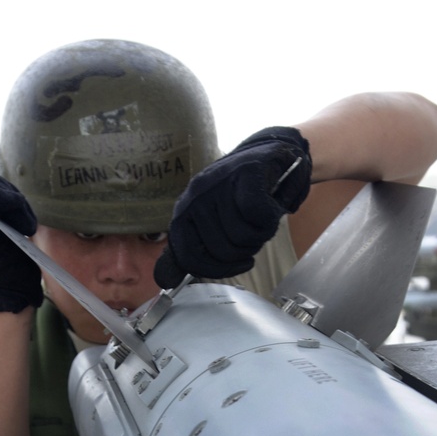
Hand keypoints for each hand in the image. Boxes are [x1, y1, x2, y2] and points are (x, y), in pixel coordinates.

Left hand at [154, 126, 311, 286]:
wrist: (270, 155)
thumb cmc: (242, 194)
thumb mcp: (211, 223)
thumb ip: (190, 250)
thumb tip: (165, 280)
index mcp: (184, 209)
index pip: (187, 255)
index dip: (214, 269)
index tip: (237, 266)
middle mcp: (196, 195)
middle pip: (221, 250)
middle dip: (245, 251)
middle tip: (254, 234)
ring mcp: (219, 183)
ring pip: (242, 236)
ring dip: (261, 235)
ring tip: (262, 220)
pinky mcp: (246, 174)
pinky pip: (258, 217)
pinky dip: (270, 219)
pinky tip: (271, 209)